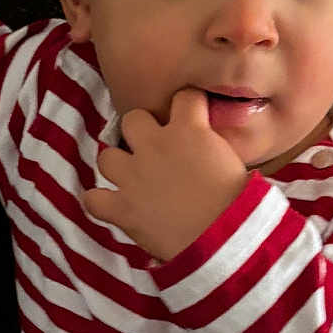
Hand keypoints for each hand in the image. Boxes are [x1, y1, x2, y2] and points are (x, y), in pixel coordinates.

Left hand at [82, 88, 250, 261]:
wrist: (225, 236)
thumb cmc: (239, 202)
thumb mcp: (234, 160)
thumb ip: (213, 145)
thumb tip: (210, 146)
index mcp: (188, 130)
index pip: (184, 97)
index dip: (188, 106)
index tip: (191, 116)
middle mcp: (154, 145)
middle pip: (133, 118)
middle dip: (140, 131)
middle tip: (153, 150)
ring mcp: (133, 176)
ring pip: (106, 157)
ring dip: (116, 166)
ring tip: (128, 178)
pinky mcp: (122, 207)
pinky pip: (93, 199)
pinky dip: (99, 202)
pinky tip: (110, 206)